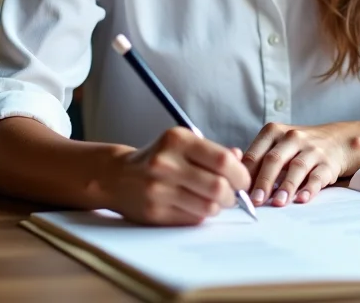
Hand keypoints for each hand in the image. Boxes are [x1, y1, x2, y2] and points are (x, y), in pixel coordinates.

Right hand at [107, 127, 250, 225]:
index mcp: (177, 140)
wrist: (117, 176)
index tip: (242, 181)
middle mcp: (166, 163)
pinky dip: (200, 216)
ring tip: (213, 202)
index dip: (240, 175)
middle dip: (233, 196)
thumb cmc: (159, 159)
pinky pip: (192, 220)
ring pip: (208, 207)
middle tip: (232, 196)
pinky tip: (194, 207)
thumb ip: (213, 152)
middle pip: (218, 187)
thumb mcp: (183, 145)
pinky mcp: (154, 212)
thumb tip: (240, 159)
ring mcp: (158, 189)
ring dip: (218, 208)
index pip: (223, 161)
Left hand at [242, 122, 359, 207]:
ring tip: (278, 203)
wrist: (336, 141)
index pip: (255, 154)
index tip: (239, 192)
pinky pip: (317, 176)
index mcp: (273, 132)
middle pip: (274, 159)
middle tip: (255, 201)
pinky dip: (309, 188)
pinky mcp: (328, 162)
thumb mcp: (276, 146)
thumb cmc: (297, 148)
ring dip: (286, 186)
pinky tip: (302, 199)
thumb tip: (237, 185)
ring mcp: (311, 149)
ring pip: (296, 167)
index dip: (246, 175)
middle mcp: (292, 137)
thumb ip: (257, 160)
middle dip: (263, 181)